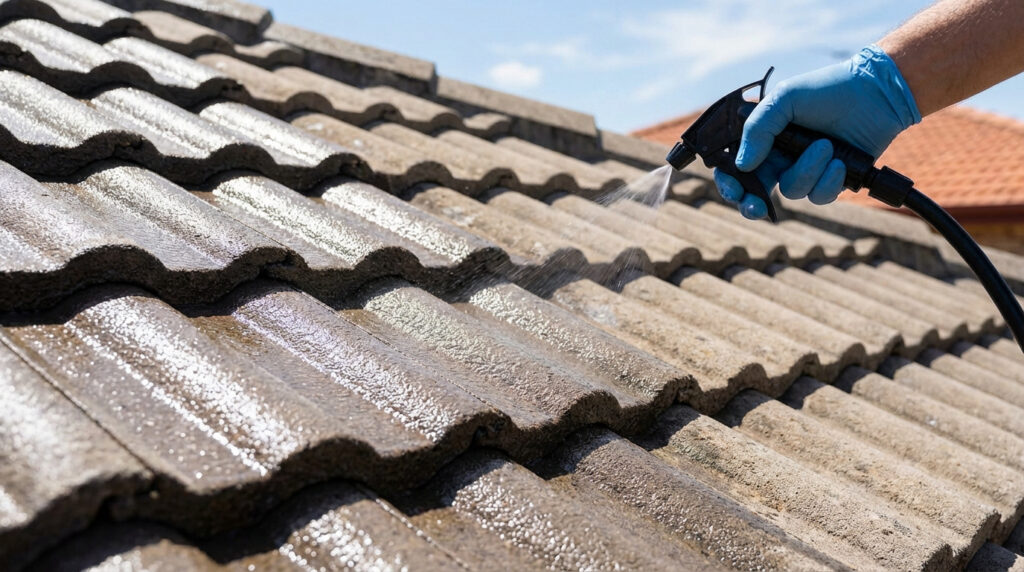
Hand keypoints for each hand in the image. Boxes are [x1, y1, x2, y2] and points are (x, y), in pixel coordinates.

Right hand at [715, 44, 921, 218]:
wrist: (875, 93)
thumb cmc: (827, 90)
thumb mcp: (784, 100)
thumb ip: (758, 129)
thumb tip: (742, 165)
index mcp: (763, 138)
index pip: (736, 166)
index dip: (730, 182)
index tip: (734, 190)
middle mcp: (781, 157)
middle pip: (757, 192)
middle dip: (753, 203)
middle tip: (757, 207)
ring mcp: (805, 170)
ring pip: (792, 191)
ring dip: (808, 172)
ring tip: (826, 146)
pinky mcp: (830, 180)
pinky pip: (819, 196)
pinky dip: (828, 181)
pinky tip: (840, 161)